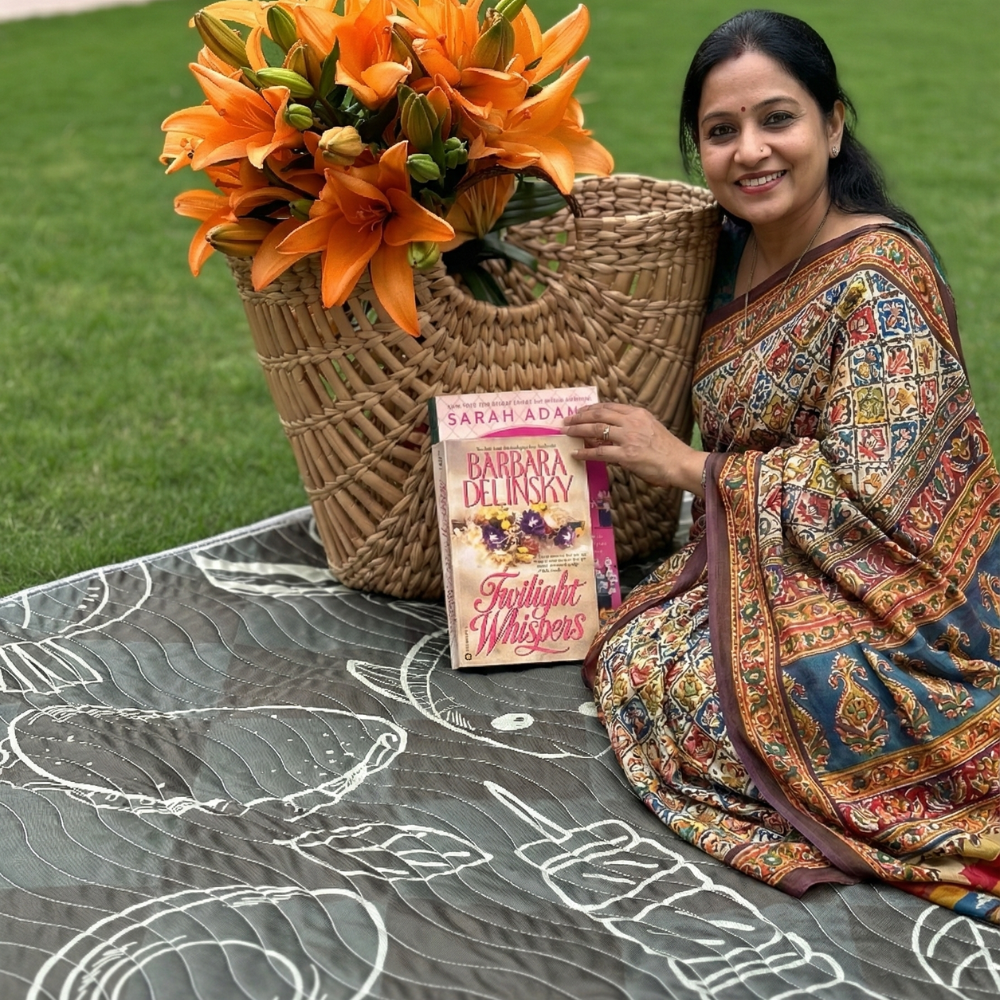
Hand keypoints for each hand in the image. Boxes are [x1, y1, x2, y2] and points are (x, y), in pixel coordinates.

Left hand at [562, 403, 706, 496]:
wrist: (680, 462)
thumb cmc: (667, 450)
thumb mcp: (651, 428)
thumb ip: (633, 426)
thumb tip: (612, 431)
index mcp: (638, 413)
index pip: (609, 407)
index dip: (591, 408)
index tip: (580, 411)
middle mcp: (631, 422)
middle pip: (598, 415)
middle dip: (579, 417)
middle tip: (566, 421)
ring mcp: (628, 437)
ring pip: (595, 430)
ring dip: (577, 430)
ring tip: (566, 433)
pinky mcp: (626, 455)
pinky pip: (599, 452)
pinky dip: (585, 452)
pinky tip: (576, 453)